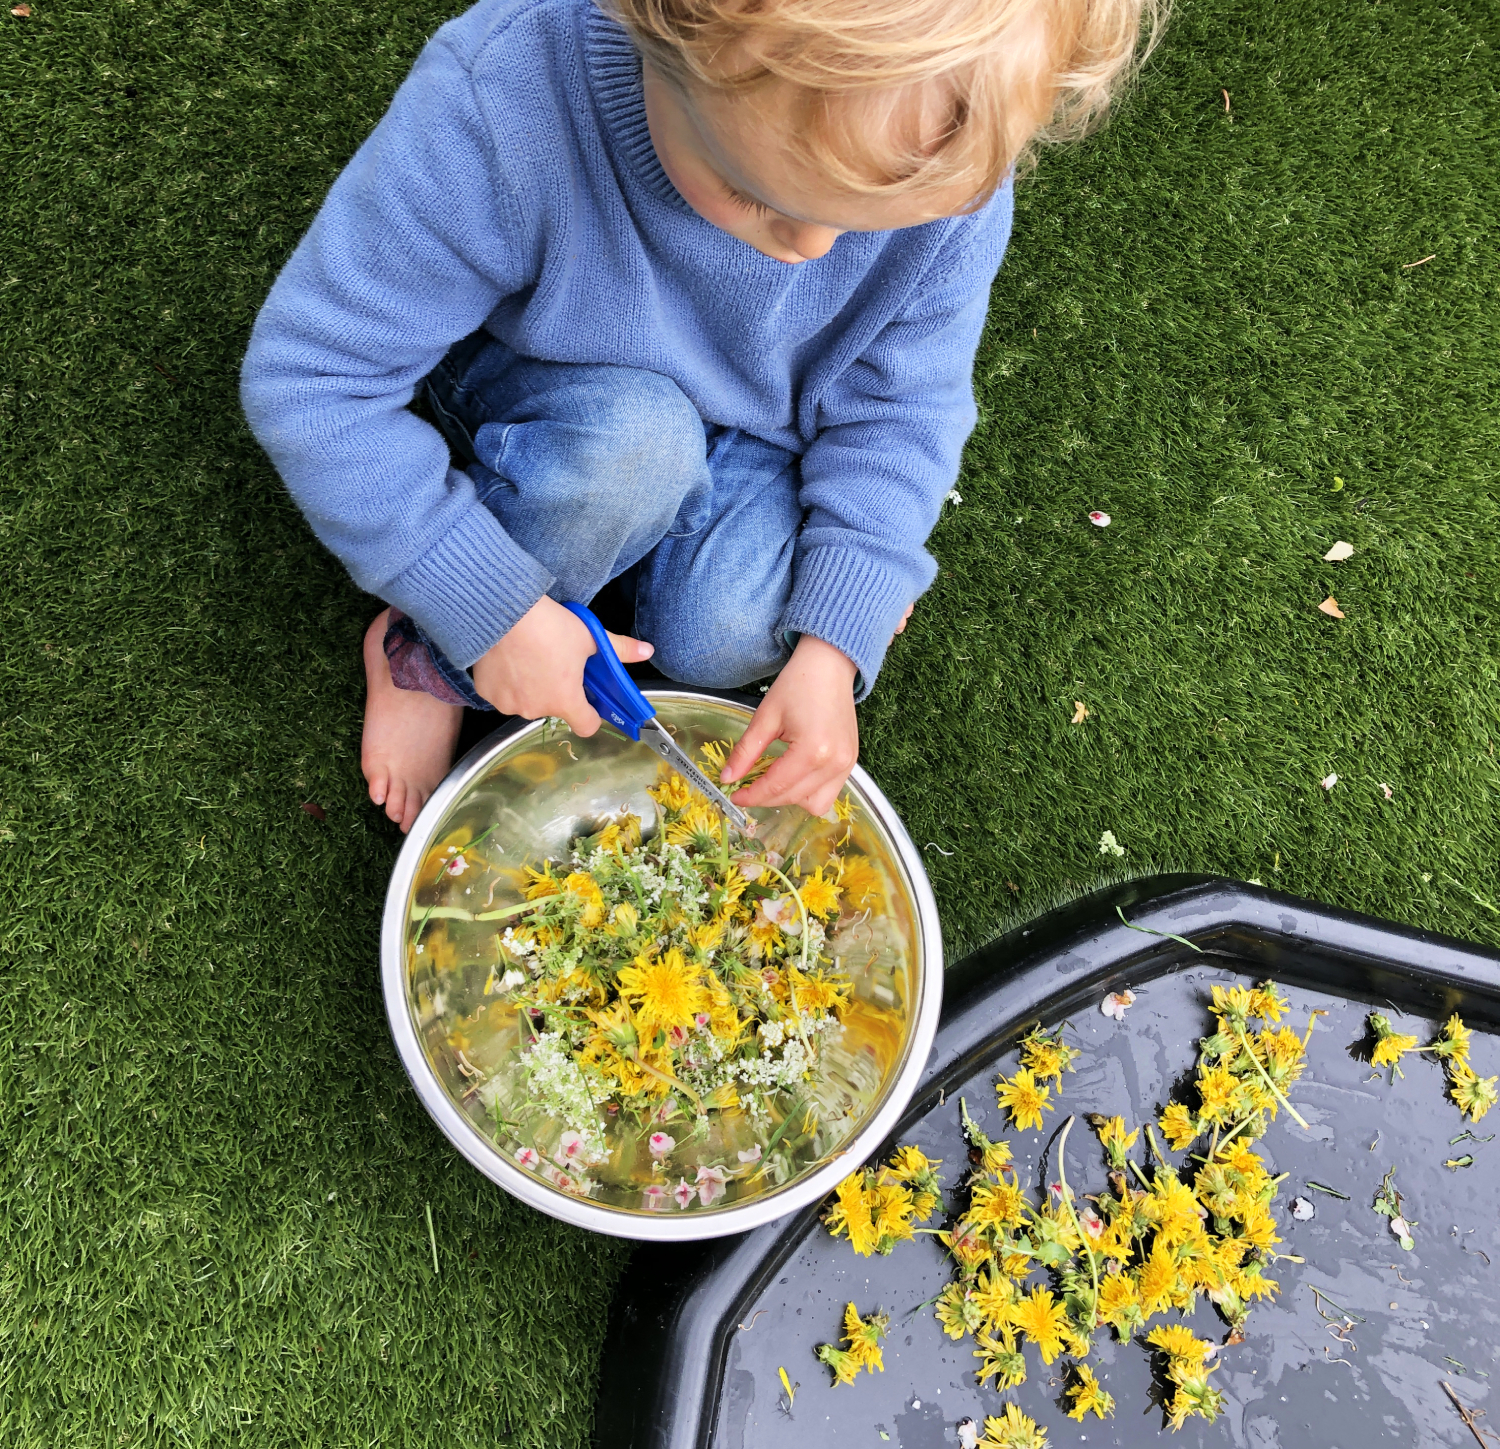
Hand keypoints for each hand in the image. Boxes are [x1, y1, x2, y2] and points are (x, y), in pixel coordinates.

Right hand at [471, 595, 653, 733]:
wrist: (503, 610)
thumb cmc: (548, 625)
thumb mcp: (590, 636)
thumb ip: (620, 649)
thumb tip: (647, 651)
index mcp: (565, 701)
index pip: (587, 726)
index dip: (591, 713)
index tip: (589, 698)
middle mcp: (536, 709)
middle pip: (555, 708)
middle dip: (557, 689)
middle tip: (556, 662)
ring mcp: (509, 703)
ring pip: (527, 700)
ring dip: (531, 686)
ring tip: (530, 657)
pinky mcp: (486, 692)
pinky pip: (502, 692)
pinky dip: (507, 680)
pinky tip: (510, 658)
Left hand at [720, 635, 858, 815]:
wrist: (830, 665)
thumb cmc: (798, 684)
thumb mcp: (765, 717)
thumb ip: (746, 751)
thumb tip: (727, 778)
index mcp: (812, 751)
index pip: (776, 786)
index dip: (752, 795)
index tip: (735, 796)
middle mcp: (834, 763)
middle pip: (794, 798)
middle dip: (767, 797)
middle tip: (748, 786)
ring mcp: (847, 764)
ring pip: (815, 804)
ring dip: (791, 798)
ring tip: (774, 780)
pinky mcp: (852, 761)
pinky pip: (830, 792)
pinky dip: (809, 790)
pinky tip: (794, 774)